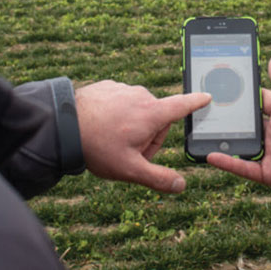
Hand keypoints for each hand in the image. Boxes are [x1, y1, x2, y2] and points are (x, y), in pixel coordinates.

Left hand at [75, 81, 210, 193]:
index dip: (196, 102)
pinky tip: (101, 127)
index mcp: (152, 113)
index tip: (207, 96)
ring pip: (138, 110)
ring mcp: (123, 88)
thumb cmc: (97, 147)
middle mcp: (141, 95)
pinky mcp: (108, 86)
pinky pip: (121, 102)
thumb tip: (180, 185)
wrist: (63, 125)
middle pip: (157, 118)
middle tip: (128, 152)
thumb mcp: (130, 169)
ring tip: (111, 140)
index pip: (182, 105)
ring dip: (132, 125)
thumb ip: (158, 178)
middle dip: (148, 136)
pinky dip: (116, 114)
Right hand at [206, 57, 270, 201]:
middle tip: (207, 108)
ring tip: (204, 130)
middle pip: (248, 122)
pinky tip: (209, 154)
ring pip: (242, 143)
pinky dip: (226, 162)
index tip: (223, 86)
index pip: (260, 101)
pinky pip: (242, 166)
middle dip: (230, 117)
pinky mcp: (266, 173)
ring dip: (225, 139)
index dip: (244, 94)